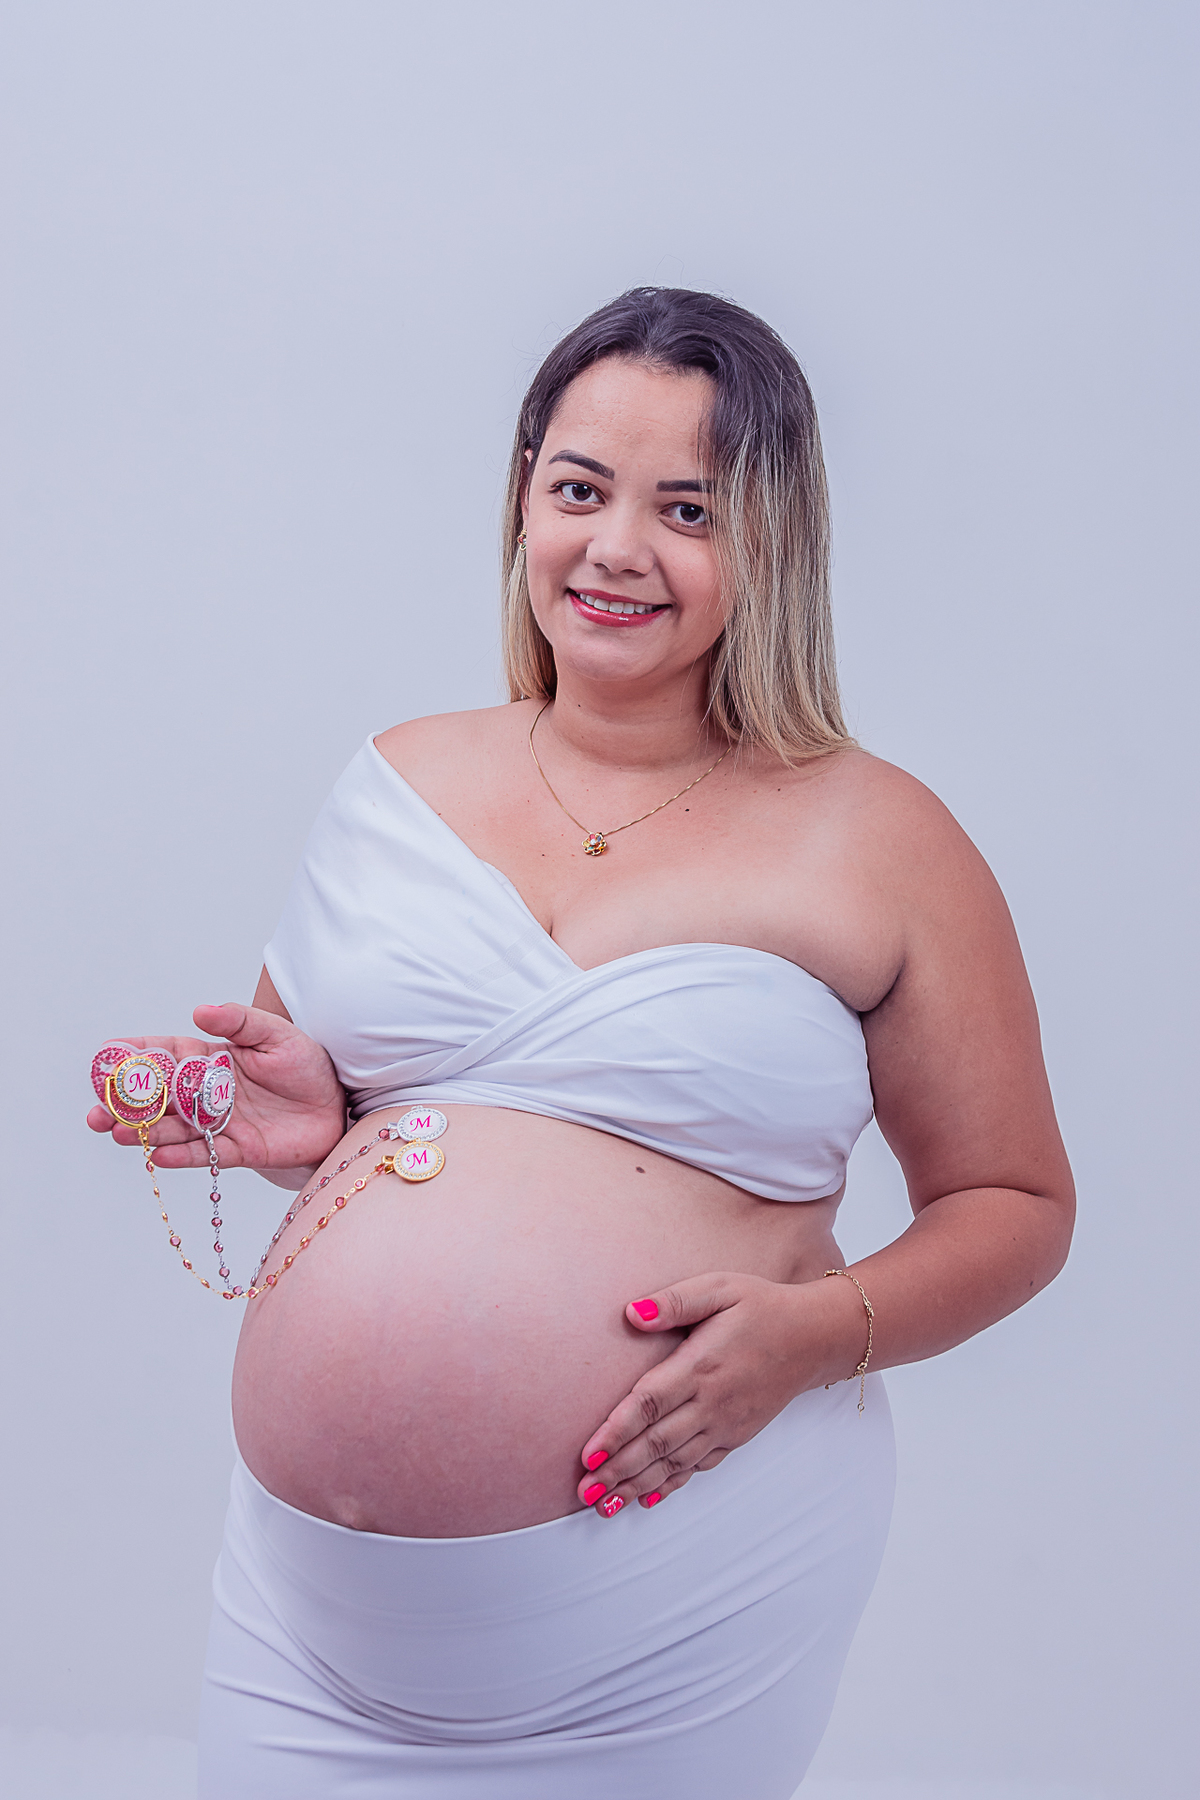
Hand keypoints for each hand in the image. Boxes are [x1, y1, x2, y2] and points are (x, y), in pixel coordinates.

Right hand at [86, 1003, 345, 1172]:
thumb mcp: (276, 1034)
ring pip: (174, 1128)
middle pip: (158, 1098)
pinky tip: (157, 1154)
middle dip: (125, 1104)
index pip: (165, 1055)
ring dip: (144, 1132)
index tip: (105, 1057)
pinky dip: (181, 1155)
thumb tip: (200, 1010)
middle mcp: (207, 1093)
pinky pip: (204, 1154)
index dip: (135, 1057)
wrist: (339, 1107)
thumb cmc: (307, 1065)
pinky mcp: (238, 1150)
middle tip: (98, 1110)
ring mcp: (219, 1123)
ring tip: (118, 1132)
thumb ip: (239, 1021)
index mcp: (211, 1059)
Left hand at [576, 1270, 863, 1517]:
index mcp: (700, 1366)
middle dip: (617, 1470)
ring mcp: (725, 1424)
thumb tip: (631, 1314)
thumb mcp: (719, 1288)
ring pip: (674, 1461)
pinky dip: (672, 1483)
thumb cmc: (762, 1307)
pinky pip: (698, 1465)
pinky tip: (649, 1496)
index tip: (587, 1455)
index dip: (616, 1433)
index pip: (649, 1405)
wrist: (814, 1337)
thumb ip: (674, 1301)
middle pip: (656, 1444)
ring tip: (605, 1505)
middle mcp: (711, 1403)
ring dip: (637, 1484)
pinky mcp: (736, 1435)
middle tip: (583, 1492)